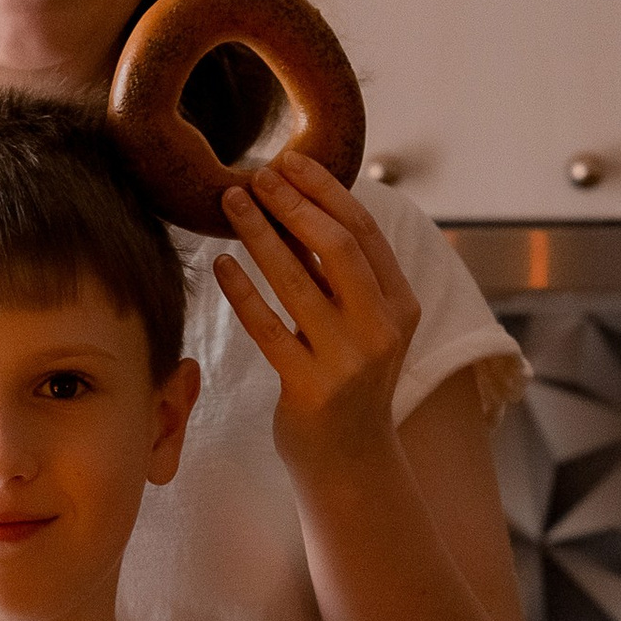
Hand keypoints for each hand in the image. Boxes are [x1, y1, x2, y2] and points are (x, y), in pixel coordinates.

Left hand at [212, 154, 420, 474]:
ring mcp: (347, 361)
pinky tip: (220, 263)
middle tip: (254, 175)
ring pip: (297, 282)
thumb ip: (341, 275)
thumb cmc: (347, 380)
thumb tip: (300, 204)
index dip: (325, 190)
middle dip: (293, 204)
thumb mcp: (361, 325)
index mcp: (400, 305)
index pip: (364, 231)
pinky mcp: (309, 389)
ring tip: (230, 203)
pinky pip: (267, 327)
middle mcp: (381, 329)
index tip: (290, 160)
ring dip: (259, 234)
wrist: (350, 460)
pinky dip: (241, 290)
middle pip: (338, 247)